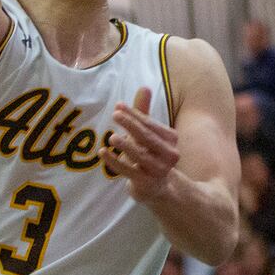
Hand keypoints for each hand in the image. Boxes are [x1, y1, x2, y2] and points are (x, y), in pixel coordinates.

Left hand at [103, 87, 180, 202]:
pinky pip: (129, 171)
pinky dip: (115, 162)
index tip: (118, 105)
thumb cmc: (150, 153)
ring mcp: (159, 170)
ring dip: (126, 145)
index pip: (150, 124)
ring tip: (111, 137)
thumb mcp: (147, 133)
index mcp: (171, 138)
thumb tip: (144, 87)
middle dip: (131, 125)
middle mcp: (170, 154)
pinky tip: (103, 153)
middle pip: (147, 137)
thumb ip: (143, 112)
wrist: (157, 187)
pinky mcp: (146, 183)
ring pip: (141, 156)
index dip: (135, 114)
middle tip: (115, 114)